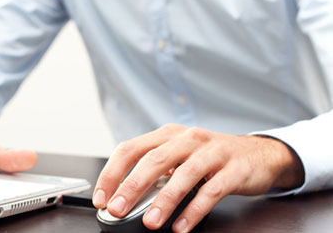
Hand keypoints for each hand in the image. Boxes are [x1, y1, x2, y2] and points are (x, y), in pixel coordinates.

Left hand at [93, 124, 303, 231]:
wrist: (257, 154)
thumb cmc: (210, 157)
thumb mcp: (179, 156)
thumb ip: (155, 171)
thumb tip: (124, 197)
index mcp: (167, 135)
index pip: (130, 149)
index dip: (112, 173)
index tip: (102, 197)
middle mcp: (187, 138)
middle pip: (153, 160)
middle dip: (131, 186)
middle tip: (117, 209)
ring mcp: (212, 152)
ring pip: (183, 175)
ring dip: (164, 201)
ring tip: (150, 222)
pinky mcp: (233, 169)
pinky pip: (211, 190)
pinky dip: (194, 209)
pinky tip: (182, 226)